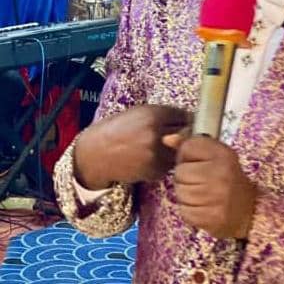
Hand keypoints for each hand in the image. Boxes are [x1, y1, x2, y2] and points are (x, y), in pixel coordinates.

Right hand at [74, 105, 190, 189]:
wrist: (96, 154)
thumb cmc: (116, 129)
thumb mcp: (139, 112)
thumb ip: (163, 114)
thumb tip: (188, 117)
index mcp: (154, 115)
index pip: (186, 115)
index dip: (186, 119)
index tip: (185, 122)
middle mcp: (157, 134)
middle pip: (187, 133)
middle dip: (185, 133)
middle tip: (175, 134)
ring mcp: (157, 154)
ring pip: (181, 151)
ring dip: (176, 149)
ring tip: (159, 146)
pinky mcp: (155, 171)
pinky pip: (170, 165)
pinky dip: (166, 162)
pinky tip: (151, 158)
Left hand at [163, 134, 256, 239]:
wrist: (248, 209)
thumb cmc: (228, 178)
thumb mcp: (215, 155)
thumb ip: (191, 144)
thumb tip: (167, 139)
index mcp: (223, 154)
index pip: (188, 147)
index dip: (187, 155)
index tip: (198, 161)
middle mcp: (221, 173)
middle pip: (181, 171)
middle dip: (185, 176)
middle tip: (201, 180)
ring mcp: (217, 197)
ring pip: (180, 191)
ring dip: (186, 194)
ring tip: (202, 194)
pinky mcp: (210, 217)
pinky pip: (185, 210)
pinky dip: (190, 210)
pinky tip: (203, 206)